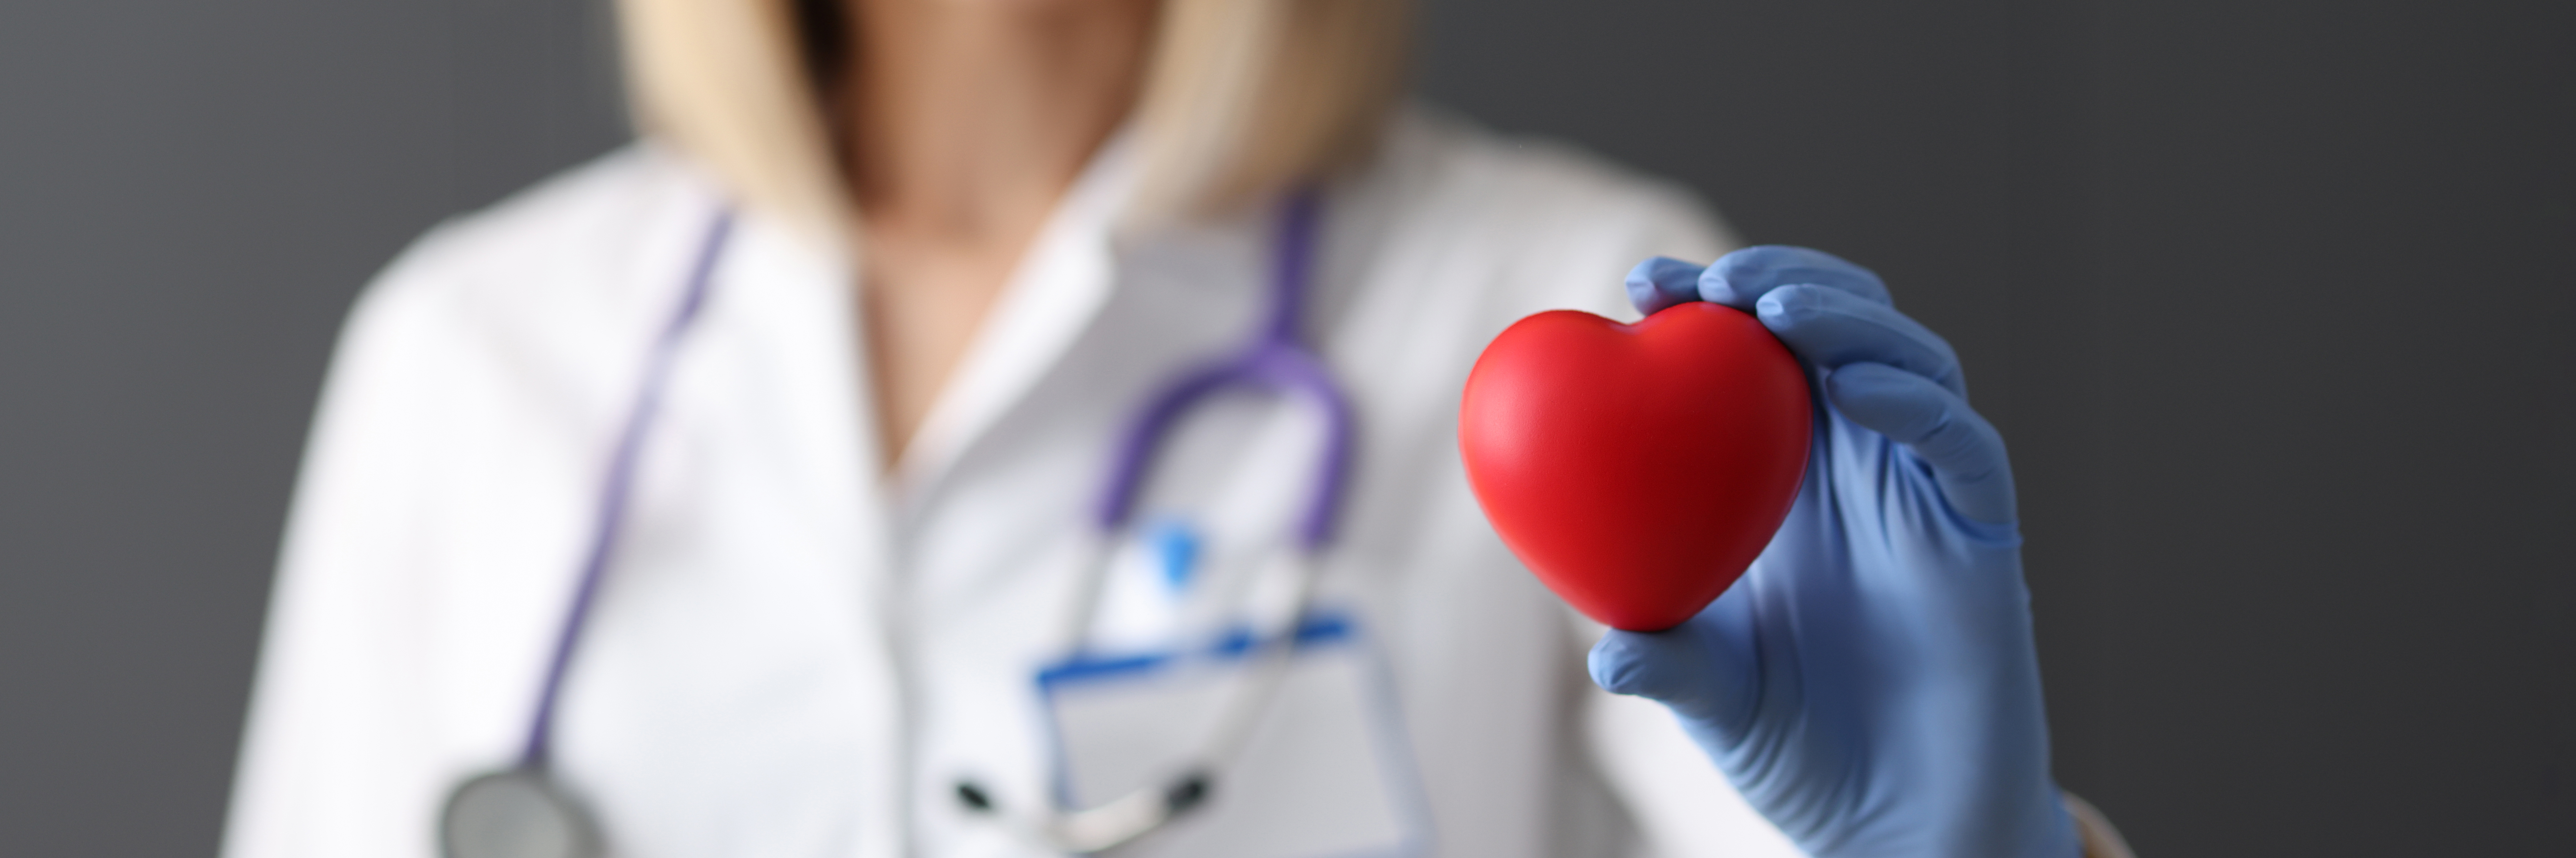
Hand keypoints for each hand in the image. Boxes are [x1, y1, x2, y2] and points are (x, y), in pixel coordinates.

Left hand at [1592, 247, 2077, 857]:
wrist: (1895, 821)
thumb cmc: (1801, 747)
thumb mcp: (1711, 695)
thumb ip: (1665, 660)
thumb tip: (1602, 650)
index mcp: (1782, 482)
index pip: (1748, 362)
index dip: (1704, 310)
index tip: (1642, 286)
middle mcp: (1856, 469)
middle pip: (1833, 329)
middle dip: (1774, 283)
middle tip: (1709, 279)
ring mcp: (1923, 493)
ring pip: (1906, 360)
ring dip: (1844, 319)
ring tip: (1774, 309)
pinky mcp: (1983, 530)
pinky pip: (1962, 444)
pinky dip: (1914, 402)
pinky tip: (1856, 386)